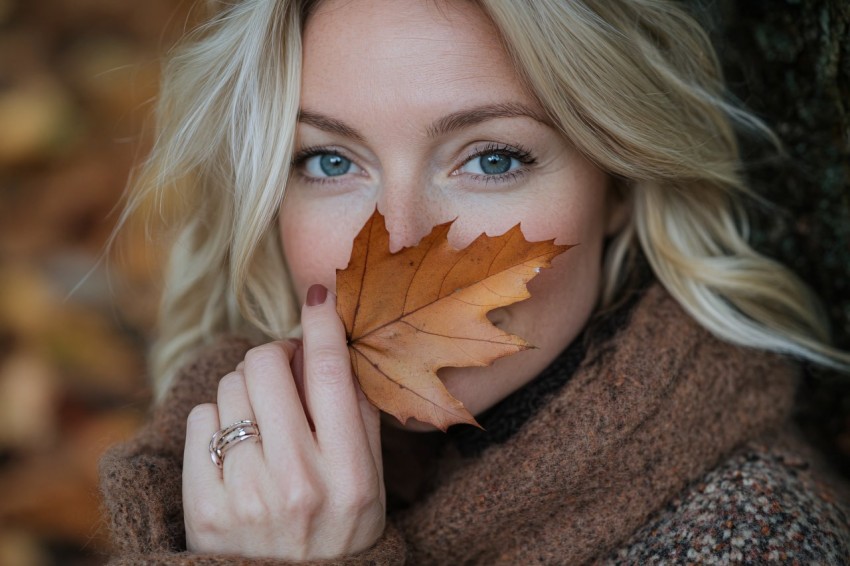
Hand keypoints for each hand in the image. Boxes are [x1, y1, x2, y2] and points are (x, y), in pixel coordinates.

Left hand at [182, 285, 384, 558]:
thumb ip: (360, 416)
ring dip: (245, 391)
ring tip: (260, 421)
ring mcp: (245, 496)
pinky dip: (216, 422)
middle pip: (266, 367)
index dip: (322, 324)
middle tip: (282, 373)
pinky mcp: (203, 508)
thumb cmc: (338, 534)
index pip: (330, 375)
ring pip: (229, 389)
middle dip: (273, 357)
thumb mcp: (369, 482)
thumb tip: (335, 347)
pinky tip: (234, 447)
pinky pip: (199, 421)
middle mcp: (297, 483)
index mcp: (349, 475)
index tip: (318, 294)